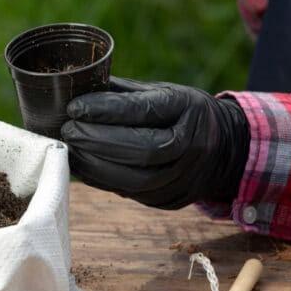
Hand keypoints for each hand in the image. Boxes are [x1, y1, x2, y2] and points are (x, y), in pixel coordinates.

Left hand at [61, 77, 249, 209]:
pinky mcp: (169, 200)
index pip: (145, 111)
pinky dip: (101, 180)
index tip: (74, 107)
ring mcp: (183, 178)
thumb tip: (75, 89)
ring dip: (94, 164)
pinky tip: (82, 166)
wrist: (223, 149)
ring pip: (134, 179)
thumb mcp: (162, 91)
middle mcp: (192, 146)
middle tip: (67, 130)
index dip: (107, 111)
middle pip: (141, 149)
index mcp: (188, 108)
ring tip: (69, 149)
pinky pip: (129, 193)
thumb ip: (124, 94)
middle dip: (96, 140)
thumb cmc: (180, 112)